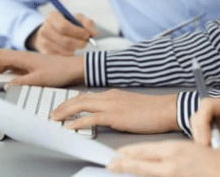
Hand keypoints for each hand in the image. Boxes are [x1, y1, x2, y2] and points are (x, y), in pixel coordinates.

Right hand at [0, 48, 84, 86]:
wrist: (74, 68)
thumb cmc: (59, 72)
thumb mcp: (39, 80)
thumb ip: (21, 83)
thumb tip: (6, 86)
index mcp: (23, 57)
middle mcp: (23, 56)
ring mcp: (26, 60)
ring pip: (6, 62)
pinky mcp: (30, 65)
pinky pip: (13, 67)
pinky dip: (6, 73)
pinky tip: (6, 81)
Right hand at [31, 10, 96, 54]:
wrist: (53, 32)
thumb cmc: (68, 24)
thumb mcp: (78, 18)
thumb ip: (87, 23)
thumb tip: (93, 33)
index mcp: (52, 17)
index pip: (64, 26)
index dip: (78, 32)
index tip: (87, 35)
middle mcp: (44, 29)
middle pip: (64, 40)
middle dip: (79, 43)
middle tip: (86, 43)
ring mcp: (43, 42)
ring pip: (63, 51)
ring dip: (76, 50)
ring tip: (80, 46)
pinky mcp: (44, 53)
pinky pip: (60, 58)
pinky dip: (70, 56)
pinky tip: (74, 51)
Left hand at [51, 89, 179, 133]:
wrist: (166, 109)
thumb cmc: (153, 110)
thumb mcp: (131, 106)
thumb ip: (117, 109)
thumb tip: (107, 116)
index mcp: (114, 94)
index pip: (87, 95)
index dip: (72, 101)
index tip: (63, 107)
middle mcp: (110, 96)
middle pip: (80, 98)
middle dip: (64, 105)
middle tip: (53, 113)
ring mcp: (112, 105)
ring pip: (82, 105)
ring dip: (66, 112)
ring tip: (55, 118)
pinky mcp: (116, 116)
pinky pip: (92, 118)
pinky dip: (78, 121)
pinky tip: (70, 126)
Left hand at [107, 141, 219, 176]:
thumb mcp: (193, 148)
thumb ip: (175, 154)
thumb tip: (163, 156)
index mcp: (174, 150)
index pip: (144, 150)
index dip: (129, 152)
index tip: (119, 152)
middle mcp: (171, 164)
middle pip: (140, 163)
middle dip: (123, 163)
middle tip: (110, 163)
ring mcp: (174, 175)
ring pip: (148, 172)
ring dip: (133, 170)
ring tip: (119, 168)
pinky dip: (150, 175)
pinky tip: (145, 175)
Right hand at [191, 98, 219, 172]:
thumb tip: (203, 151)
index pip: (208, 105)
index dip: (202, 123)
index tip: (205, 144)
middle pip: (201, 112)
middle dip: (200, 131)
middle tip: (205, 150)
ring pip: (199, 120)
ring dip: (200, 136)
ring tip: (209, 151)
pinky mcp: (219, 125)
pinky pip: (203, 128)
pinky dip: (203, 139)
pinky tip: (211, 150)